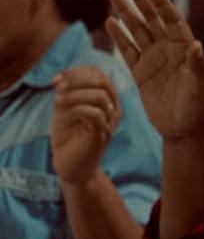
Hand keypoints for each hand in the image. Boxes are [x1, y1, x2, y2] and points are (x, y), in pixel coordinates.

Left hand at [51, 67, 119, 184]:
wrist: (71, 166)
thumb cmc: (69, 138)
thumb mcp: (65, 109)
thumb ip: (67, 93)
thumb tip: (62, 78)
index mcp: (106, 100)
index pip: (98, 75)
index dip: (77, 72)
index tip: (56, 79)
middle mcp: (113, 109)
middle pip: (103, 81)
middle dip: (77, 80)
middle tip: (58, 87)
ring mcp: (110, 122)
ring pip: (100, 96)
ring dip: (75, 94)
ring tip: (58, 101)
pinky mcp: (103, 134)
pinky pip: (96, 114)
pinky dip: (78, 108)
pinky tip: (64, 112)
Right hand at [106, 0, 203, 141]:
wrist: (183, 129)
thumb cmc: (197, 108)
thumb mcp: (201, 87)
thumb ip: (197, 66)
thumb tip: (196, 45)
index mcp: (185, 49)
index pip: (173, 20)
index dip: (162, 4)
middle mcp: (169, 49)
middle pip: (152, 19)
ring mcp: (153, 59)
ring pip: (137, 30)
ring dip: (126, 13)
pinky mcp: (140, 72)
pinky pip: (128, 50)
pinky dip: (119, 37)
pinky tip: (110, 22)